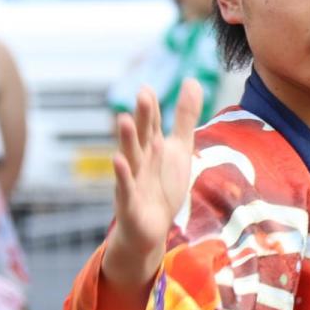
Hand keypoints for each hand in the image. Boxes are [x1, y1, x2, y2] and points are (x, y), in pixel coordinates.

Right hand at [103, 80, 202, 289]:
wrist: (150, 230)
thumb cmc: (161, 185)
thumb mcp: (178, 148)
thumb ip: (183, 116)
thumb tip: (191, 80)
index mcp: (152, 147)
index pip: (151, 124)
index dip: (151, 108)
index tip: (148, 88)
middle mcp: (140, 161)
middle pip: (141, 136)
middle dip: (141, 116)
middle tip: (142, 94)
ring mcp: (133, 181)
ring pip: (130, 158)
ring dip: (127, 140)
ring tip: (123, 120)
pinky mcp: (130, 204)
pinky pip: (125, 188)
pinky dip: (122, 176)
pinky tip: (118, 161)